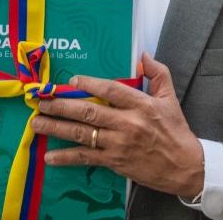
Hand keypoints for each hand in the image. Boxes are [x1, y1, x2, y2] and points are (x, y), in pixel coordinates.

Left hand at [31, 53, 204, 198]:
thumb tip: (143, 55)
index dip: (90, 83)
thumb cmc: (176, 131)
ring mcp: (119, 144)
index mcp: (141, 105)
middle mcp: (127, 124)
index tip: (71, 79)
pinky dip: (66, 158)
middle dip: (61, 105)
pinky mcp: (114, 162)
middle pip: (88, 112)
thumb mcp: (170, 98)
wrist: (185, 167)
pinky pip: (85, 158)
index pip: (111, 89)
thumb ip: (157, 73)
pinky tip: (49, 156)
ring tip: (37, 123)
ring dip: (56, 128)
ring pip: (82, 134)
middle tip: (41, 101)